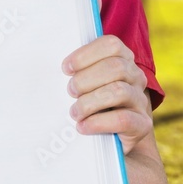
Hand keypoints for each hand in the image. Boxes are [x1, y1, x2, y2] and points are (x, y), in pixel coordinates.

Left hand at [62, 34, 152, 154]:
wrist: (112, 139)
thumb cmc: (90, 103)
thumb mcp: (83, 83)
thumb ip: (74, 70)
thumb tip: (42, 63)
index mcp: (122, 59)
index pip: (111, 44)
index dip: (85, 54)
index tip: (65, 69)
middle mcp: (135, 77)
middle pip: (115, 67)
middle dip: (85, 80)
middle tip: (70, 92)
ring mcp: (140, 100)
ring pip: (119, 91)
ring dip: (89, 102)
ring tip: (74, 112)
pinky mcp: (142, 124)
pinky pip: (123, 119)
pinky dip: (98, 123)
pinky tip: (82, 126)